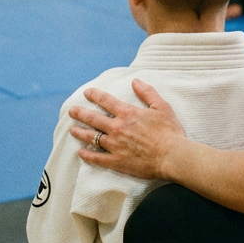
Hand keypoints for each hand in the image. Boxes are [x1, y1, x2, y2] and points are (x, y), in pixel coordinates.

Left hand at [69, 80, 186, 177]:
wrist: (172, 155)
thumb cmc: (169, 131)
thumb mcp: (161, 107)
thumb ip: (147, 93)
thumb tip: (135, 81)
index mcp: (128, 114)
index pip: (106, 101)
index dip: (95, 95)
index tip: (87, 92)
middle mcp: (117, 128)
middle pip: (93, 118)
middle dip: (80, 113)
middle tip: (72, 111)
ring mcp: (115, 145)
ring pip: (92, 137)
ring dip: (80, 132)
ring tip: (72, 130)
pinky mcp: (116, 161)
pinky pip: (97, 158)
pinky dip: (88, 156)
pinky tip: (81, 153)